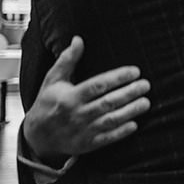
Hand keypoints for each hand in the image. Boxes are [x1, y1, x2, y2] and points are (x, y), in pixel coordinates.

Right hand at [23, 36, 150, 157]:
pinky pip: (106, 138)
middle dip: (129, 93)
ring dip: (130, 112)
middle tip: (146, 85)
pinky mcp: (87, 144)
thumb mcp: (53, 80)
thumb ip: (67, 60)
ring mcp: (82, 130)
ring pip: (110, 120)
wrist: (37, 135)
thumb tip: (78, 39)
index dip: (117, 78)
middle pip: (107, 102)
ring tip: (146, 102)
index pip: (97, 85)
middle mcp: (77, 113)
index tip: (135, 71)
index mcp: (69, 96)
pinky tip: (135, 124)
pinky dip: (121, 132)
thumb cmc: (48, 103)